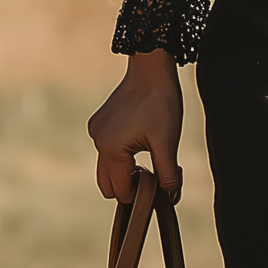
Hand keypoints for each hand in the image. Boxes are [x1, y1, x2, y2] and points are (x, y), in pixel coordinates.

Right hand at [87, 50, 183, 202]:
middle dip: (130, 185)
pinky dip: (122, 154)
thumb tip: (170, 199)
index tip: (160, 185)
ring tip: (151, 154)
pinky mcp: (100, 123)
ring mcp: (96, 131)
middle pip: (108, 184)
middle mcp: (97, 141)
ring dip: (127, 169)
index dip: (141, 195)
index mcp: (110, 149)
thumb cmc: (160, 103)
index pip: (121, 191)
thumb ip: (167, 175)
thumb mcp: (167, 142)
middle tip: (154, 172)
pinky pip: (108, 150)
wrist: (151, 69)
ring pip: (108, 167)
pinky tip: (142, 140)